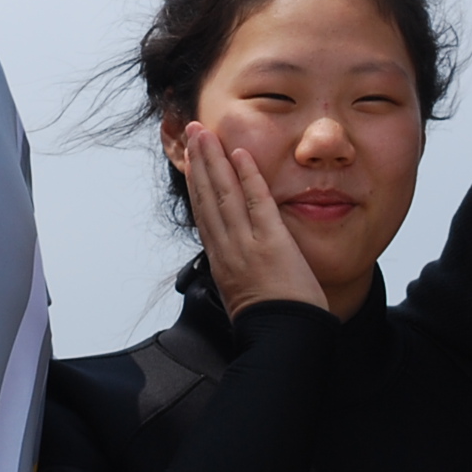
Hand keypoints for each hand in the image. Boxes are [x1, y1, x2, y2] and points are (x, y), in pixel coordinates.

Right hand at [181, 122, 329, 315]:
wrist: (281, 340)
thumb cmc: (269, 323)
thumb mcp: (242, 294)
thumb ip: (237, 270)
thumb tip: (235, 262)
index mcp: (221, 260)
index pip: (204, 213)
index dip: (196, 182)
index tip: (190, 159)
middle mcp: (227, 248)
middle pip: (208, 196)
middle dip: (199, 161)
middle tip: (191, 131)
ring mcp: (247, 244)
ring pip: (224, 194)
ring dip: (214, 160)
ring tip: (204, 133)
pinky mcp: (272, 242)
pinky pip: (257, 202)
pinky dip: (247, 176)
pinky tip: (240, 153)